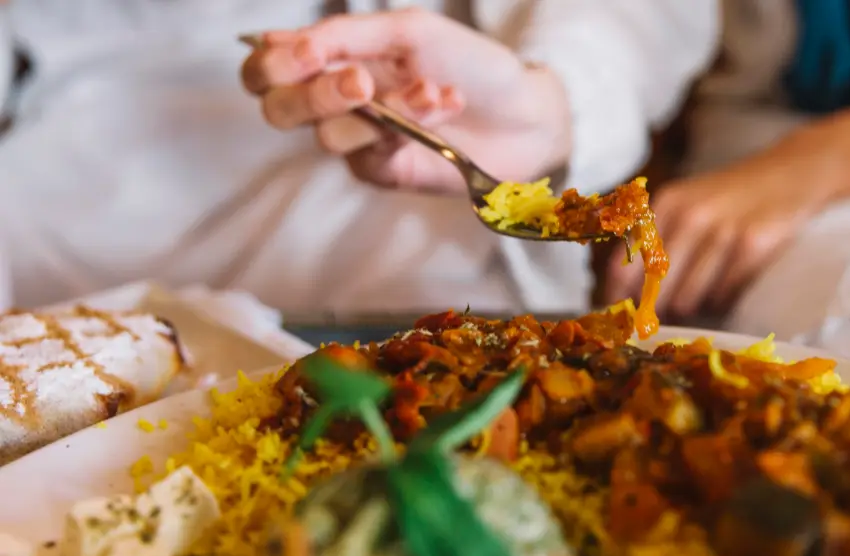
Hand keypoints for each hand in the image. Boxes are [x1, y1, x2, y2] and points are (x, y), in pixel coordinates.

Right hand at [240, 9, 571, 191]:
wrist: (527, 111)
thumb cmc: (471, 63)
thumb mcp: (409, 31)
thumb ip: (344, 35)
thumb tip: (280, 43)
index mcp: (332, 57)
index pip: (264, 68)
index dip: (271, 65)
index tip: (309, 55)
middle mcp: (336, 100)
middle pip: (278, 109)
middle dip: (316, 95)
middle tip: (362, 83)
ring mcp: (360, 140)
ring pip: (329, 136)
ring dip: (385, 110)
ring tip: (435, 92)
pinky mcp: (385, 173)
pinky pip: (371, 157)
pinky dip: (408, 128)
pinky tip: (444, 107)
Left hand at [605, 97, 849, 317]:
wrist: (792, 172)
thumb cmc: (729, 197)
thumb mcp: (686, 203)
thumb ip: (652, 241)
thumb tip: (618, 296)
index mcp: (667, 203)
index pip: (625, 265)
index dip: (618, 299)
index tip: (620, 319)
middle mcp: (692, 214)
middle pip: (655, 288)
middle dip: (655, 309)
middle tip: (661, 316)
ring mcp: (724, 228)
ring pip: (687, 297)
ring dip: (690, 306)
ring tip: (697, 296)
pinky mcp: (754, 244)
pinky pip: (723, 294)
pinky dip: (721, 300)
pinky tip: (726, 286)